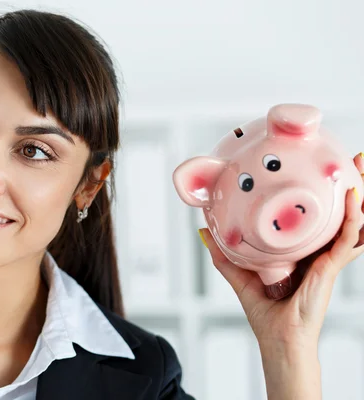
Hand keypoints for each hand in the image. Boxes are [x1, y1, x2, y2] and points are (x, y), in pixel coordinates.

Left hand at [199, 153, 363, 347]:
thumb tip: (204, 231)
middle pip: (340, 213)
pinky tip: (354, 197)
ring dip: (360, 194)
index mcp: (303, 250)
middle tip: (356, 158)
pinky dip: (352, 218)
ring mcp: (328, 259)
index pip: (318, 216)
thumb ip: (223, 253)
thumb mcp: (241, 275)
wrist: (278, 339)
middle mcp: (319, 251)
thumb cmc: (266, 312)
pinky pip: (346, 239)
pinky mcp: (330, 268)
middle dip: (352, 186)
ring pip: (351, 221)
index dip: (324, 194)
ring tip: (361, 164)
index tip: (324, 167)